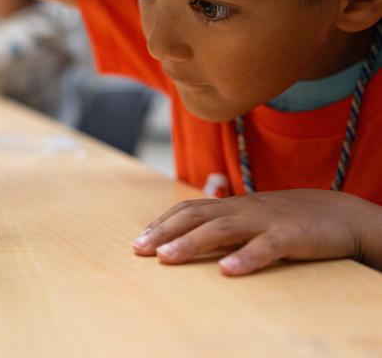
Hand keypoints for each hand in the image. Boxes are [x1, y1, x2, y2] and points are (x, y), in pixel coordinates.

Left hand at [132, 189, 380, 275]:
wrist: (340, 212)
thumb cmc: (288, 219)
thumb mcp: (252, 219)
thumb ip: (223, 225)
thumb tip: (187, 238)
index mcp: (232, 206)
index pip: (188, 210)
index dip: (162, 223)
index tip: (138, 241)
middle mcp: (242, 209)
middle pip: (196, 217)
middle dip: (164, 232)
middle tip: (139, 251)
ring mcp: (265, 221)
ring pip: (222, 230)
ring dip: (191, 244)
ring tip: (167, 259)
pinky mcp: (290, 236)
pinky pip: (266, 247)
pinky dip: (246, 258)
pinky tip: (228, 271)